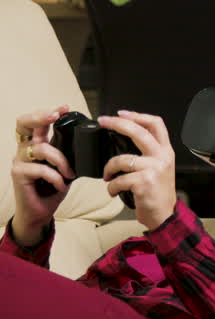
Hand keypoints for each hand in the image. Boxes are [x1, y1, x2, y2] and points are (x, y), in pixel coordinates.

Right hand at [9, 105, 72, 244]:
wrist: (40, 211)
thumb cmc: (53, 187)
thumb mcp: (66, 166)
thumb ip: (70, 152)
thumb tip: (91, 141)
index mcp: (37, 143)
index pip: (36, 121)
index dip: (48, 111)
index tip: (65, 107)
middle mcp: (25, 149)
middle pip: (23, 123)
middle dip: (40, 116)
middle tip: (55, 115)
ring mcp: (20, 160)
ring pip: (42, 148)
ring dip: (62, 161)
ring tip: (70, 173)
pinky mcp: (18, 174)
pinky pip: (41, 169)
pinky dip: (56, 177)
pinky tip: (61, 185)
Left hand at [97, 111, 177, 231]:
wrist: (165, 215)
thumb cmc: (157, 193)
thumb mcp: (159, 168)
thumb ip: (148, 154)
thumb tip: (123, 140)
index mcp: (165, 151)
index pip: (156, 124)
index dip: (137, 115)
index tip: (121, 113)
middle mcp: (162, 157)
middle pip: (138, 132)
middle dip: (117, 124)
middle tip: (103, 121)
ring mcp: (154, 169)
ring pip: (121, 159)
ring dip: (108, 169)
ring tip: (108, 177)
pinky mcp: (144, 183)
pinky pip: (118, 180)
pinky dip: (111, 187)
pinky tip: (114, 191)